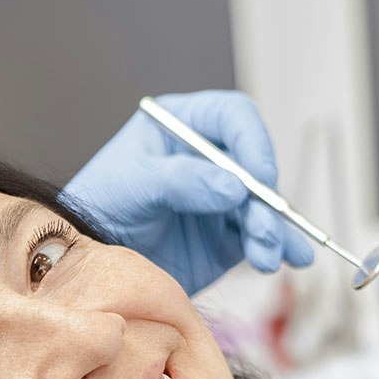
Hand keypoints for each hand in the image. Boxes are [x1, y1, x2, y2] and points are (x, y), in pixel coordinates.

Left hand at [62, 90, 313, 295]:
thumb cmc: (100, 205)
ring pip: (261, 207)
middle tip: (262, 231)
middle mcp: (209, 159)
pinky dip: (275, 248)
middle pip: (256, 168)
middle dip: (265, 201)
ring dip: (272, 231)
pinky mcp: (225, 238)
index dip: (252, 143)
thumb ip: (181, 182)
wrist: (88, 259)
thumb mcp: (134, 184)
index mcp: (184, 126)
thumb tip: (234, 190)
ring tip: (268, 257)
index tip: (257, 177)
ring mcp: (221, 200)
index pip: (233, 119)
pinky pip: (258, 239)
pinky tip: (291, 259)